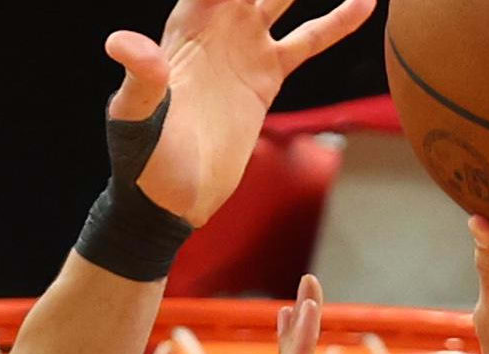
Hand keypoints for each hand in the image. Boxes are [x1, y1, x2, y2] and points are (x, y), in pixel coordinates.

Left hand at [107, 0, 381, 224]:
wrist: (171, 199)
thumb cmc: (143, 160)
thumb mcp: (135, 119)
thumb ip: (139, 79)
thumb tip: (122, 43)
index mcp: (187, 23)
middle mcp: (217, 23)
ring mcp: (244, 45)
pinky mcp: (266, 75)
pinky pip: (308, 39)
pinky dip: (337, 20)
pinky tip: (366, 0)